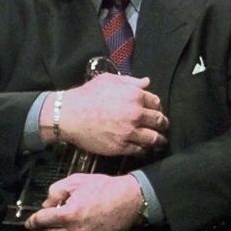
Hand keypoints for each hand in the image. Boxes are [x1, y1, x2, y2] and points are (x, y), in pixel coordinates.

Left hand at [25, 173, 142, 230]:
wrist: (130, 200)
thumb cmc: (106, 188)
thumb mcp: (78, 180)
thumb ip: (57, 190)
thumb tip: (46, 203)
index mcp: (69, 214)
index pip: (40, 221)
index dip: (32, 220)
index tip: (30, 220)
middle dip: (40, 230)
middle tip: (40, 224)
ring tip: (54, 228)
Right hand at [50, 74, 168, 155]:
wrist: (68, 115)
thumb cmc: (87, 94)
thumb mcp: (109, 80)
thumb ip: (131, 81)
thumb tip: (147, 82)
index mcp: (135, 96)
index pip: (157, 103)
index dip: (157, 108)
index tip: (156, 112)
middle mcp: (136, 114)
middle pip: (159, 121)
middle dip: (163, 124)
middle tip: (163, 127)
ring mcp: (129, 131)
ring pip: (154, 138)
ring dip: (159, 140)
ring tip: (160, 142)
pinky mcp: (121, 146)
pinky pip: (140, 150)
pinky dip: (144, 150)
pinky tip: (144, 149)